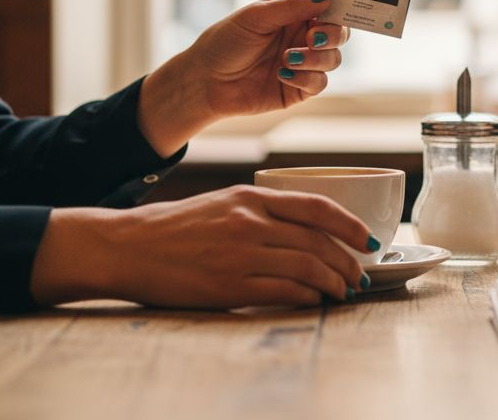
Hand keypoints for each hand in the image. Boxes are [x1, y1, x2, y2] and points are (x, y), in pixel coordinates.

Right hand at [30, 185, 377, 307]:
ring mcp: (240, 254)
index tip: (369, 239)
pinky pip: (284, 292)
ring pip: (307, 267)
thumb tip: (307, 232)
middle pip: (318, 241)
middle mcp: (250, 221)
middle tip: (360, 276)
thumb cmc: (175, 227)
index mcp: (251, 196)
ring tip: (342, 292)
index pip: (317, 206)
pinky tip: (315, 301)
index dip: (350, 225)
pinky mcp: (229, 285)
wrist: (128, 247)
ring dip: (334, 283)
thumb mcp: (222, 202)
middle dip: (348, 262)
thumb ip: (262, 212)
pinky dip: (308, 297)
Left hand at [138, 0, 348, 155]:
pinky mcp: (299, 88)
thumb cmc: (225, 42)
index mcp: (294, 11)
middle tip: (312, 38)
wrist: (205, 82)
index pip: (328, 3)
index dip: (338, 5)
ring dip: (316, 58)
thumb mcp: (255, 17)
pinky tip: (282, 74)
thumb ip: (291, 6)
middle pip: (339, 32)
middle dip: (332, 35)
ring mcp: (304, 62)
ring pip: (333, 58)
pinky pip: (320, 83)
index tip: (335, 9)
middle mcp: (302, 35)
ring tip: (287, 59)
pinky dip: (306, 78)